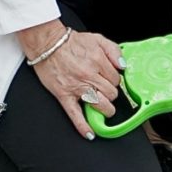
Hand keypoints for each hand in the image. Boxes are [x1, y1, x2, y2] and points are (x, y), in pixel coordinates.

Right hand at [19, 22, 122, 139]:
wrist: (47, 43)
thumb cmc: (70, 42)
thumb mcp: (96, 38)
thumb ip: (113, 50)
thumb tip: (123, 66)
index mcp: (98, 61)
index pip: (116, 79)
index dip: (115, 81)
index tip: (110, 81)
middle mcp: (89, 75)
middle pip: (110, 93)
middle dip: (111, 94)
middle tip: (107, 92)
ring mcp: (76, 87)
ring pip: (99, 104)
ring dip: (105, 109)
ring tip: (105, 109)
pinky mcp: (64, 95)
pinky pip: (75, 114)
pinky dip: (83, 126)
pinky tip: (89, 133)